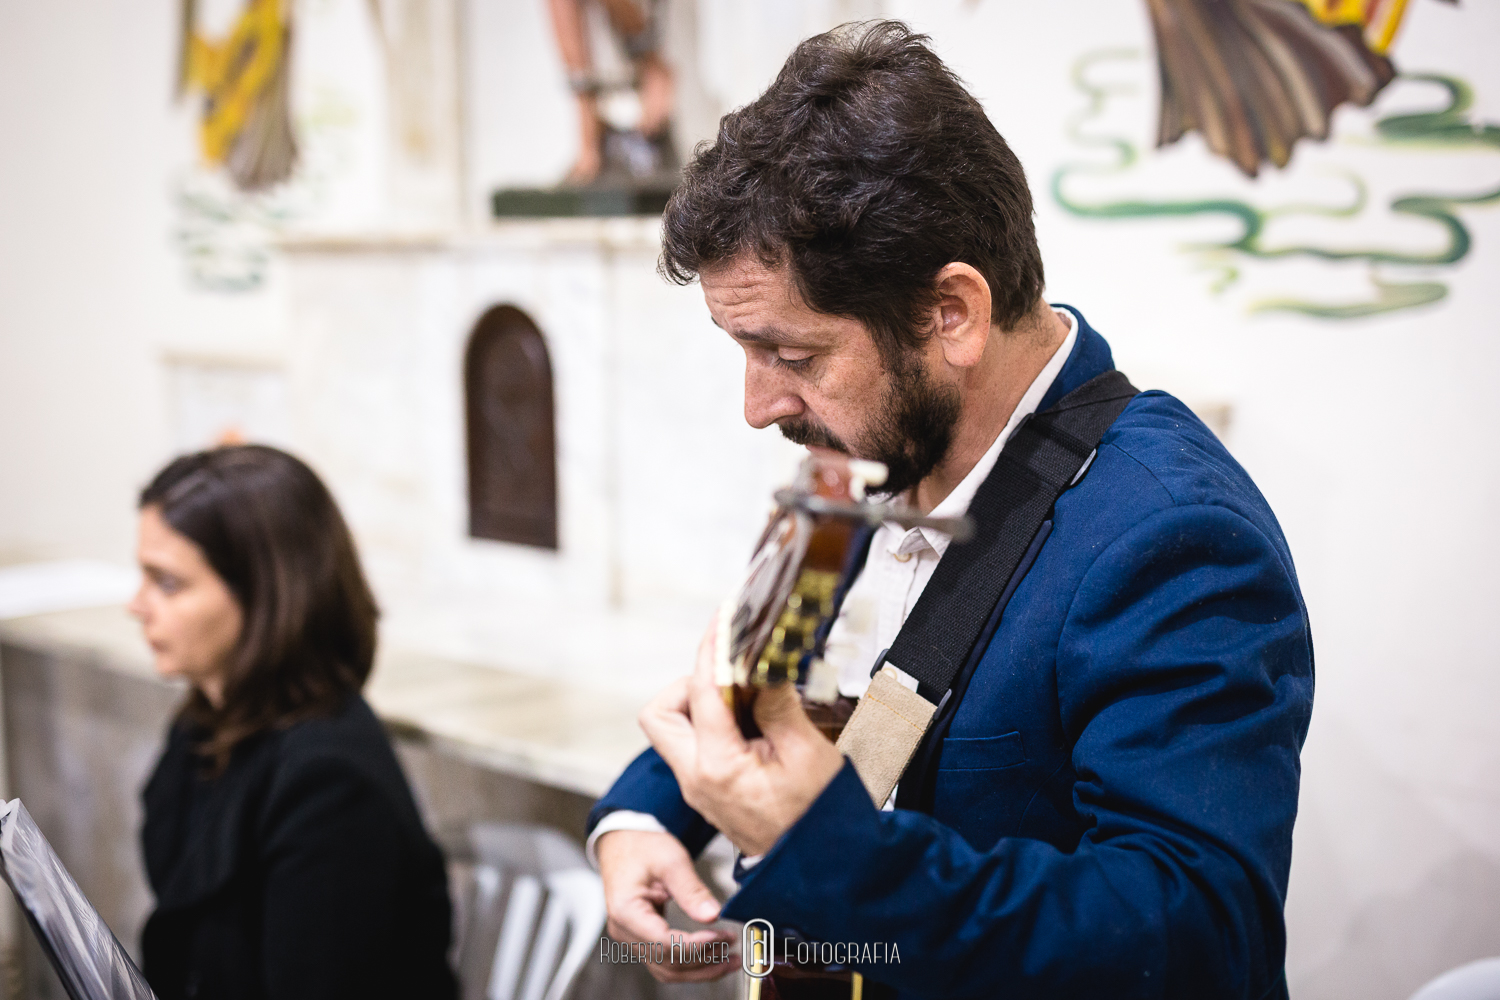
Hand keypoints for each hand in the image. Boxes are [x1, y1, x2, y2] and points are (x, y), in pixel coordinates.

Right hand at [596, 829, 735, 982]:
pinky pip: (666, 961)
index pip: (664, 943)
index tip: (722, 936)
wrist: (624, 842)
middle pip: (667, 962)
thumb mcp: (670, 860)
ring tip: (729, 960)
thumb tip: (712, 915)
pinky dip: (691, 964)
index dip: (696, 945)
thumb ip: (691, 890)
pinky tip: (712, 958)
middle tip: (733, 951)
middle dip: (704, 961)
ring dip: (700, 969)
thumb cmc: (642, 847)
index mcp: (626, 911)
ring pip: (667, 969)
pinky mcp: (643, 938)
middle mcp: (625, 931)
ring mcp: (632, 937)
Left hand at [639, 622, 845, 856]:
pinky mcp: (707, 790)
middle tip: (728, 672)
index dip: (713, 649)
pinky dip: (709, 722)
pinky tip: (745, 716)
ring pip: (671, 729)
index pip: (701, 691)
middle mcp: (696, 778)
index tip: (724, 621)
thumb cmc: (818, 818)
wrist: (820, 866)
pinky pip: (692, 745)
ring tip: (741, 695)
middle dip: (688, 683)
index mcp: (718, 767)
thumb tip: (759, 667)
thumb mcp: (806, 752)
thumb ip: (776, 705)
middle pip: (660, 714)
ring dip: (697, 702)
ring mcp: (697, 787)